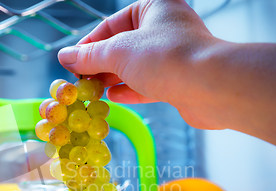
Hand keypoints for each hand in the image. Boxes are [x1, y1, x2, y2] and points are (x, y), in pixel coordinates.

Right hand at [58, 0, 220, 128]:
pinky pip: (148, 83)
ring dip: (112, 78)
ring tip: (92, 90)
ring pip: (135, 66)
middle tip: (79, 79)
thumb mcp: (118, 52)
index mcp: (154, 7)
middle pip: (123, 45)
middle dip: (99, 64)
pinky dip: (130, 90)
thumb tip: (65, 57)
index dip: (88, 44)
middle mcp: (165, 28)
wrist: (211, 87)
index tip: (71, 61)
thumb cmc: (166, 57)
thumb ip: (89, 56)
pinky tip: (113, 98)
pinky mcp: (179, 80)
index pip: (112, 24)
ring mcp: (173, 55)